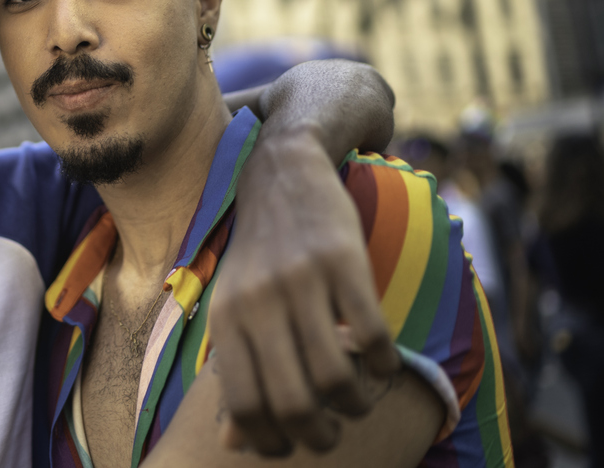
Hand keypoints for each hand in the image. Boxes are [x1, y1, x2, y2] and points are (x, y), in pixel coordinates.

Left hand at [208, 129, 399, 455]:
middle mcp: (258, 301)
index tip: (291, 445)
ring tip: (358, 398)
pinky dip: (384, 363)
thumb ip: (234, 370)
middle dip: (319, 434)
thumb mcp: (232, 304)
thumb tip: (232, 442)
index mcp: (225, 318)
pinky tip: (382, 360)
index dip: (271, 441)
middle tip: (331, 431)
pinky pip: (372, 334)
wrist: (282, 170)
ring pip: (335, 375)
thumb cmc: (258, 254)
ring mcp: (300, 280)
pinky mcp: (342, 261)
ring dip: (355, 404)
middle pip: (294, 401)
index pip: (244, 404)